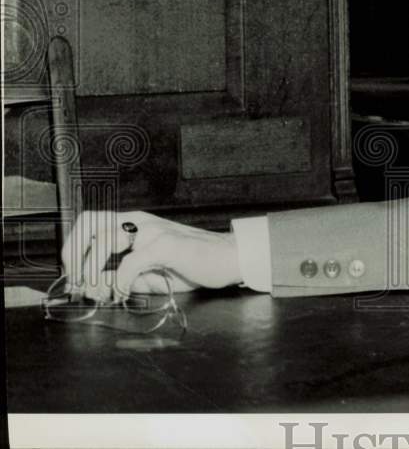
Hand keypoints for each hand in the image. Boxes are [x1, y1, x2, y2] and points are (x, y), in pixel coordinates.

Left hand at [61, 210, 242, 301]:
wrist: (230, 258)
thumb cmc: (193, 264)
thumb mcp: (152, 271)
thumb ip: (126, 276)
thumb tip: (98, 289)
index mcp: (135, 223)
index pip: (90, 222)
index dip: (73, 247)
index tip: (75, 276)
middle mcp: (140, 221)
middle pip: (90, 223)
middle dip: (75, 255)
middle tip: (81, 283)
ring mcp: (153, 230)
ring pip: (105, 241)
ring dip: (94, 272)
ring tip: (103, 293)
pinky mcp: (167, 244)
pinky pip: (130, 262)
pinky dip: (121, 282)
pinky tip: (126, 293)